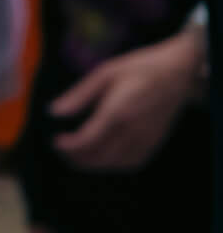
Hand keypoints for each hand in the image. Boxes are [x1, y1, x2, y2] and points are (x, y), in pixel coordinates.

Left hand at [50, 32, 201, 171]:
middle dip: (76, 159)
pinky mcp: (154, 144)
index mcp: (117, 112)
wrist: (177, 74)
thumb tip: (54, 111)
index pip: (87, 141)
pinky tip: (102, 156)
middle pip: (99, 157)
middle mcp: (132, 132)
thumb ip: (78, 95)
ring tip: (76, 155)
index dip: (68, 147)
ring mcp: (145, 141)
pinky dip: (113, 165)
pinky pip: (131, 164)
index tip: (55, 141)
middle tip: (61, 151)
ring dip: (92, 165)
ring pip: (114, 164)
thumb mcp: (104, 73)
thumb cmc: (140, 68)